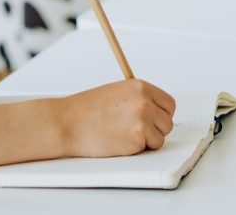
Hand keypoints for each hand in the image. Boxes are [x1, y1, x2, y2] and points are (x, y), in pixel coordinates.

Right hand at [57, 79, 175, 156]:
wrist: (66, 123)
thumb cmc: (86, 110)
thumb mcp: (117, 93)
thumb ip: (138, 99)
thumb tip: (157, 111)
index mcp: (140, 87)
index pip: (168, 104)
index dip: (161, 115)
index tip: (153, 121)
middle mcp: (144, 101)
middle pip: (167, 122)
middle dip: (155, 130)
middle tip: (135, 131)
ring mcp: (142, 120)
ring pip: (160, 137)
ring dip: (147, 141)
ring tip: (123, 135)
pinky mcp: (137, 138)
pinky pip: (148, 149)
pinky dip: (137, 149)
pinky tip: (118, 141)